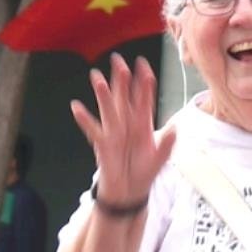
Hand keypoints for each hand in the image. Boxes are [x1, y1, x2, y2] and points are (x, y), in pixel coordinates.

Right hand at [69, 53, 176, 208]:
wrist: (129, 191)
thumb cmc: (143, 172)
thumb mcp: (160, 159)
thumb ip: (167, 144)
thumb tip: (175, 128)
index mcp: (143, 124)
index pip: (144, 99)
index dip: (144, 82)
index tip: (143, 65)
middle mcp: (127, 124)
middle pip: (124, 97)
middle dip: (121, 79)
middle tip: (118, 60)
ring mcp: (114, 133)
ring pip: (108, 108)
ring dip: (103, 94)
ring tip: (96, 77)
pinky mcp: (103, 144)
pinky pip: (93, 130)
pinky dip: (85, 120)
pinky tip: (76, 107)